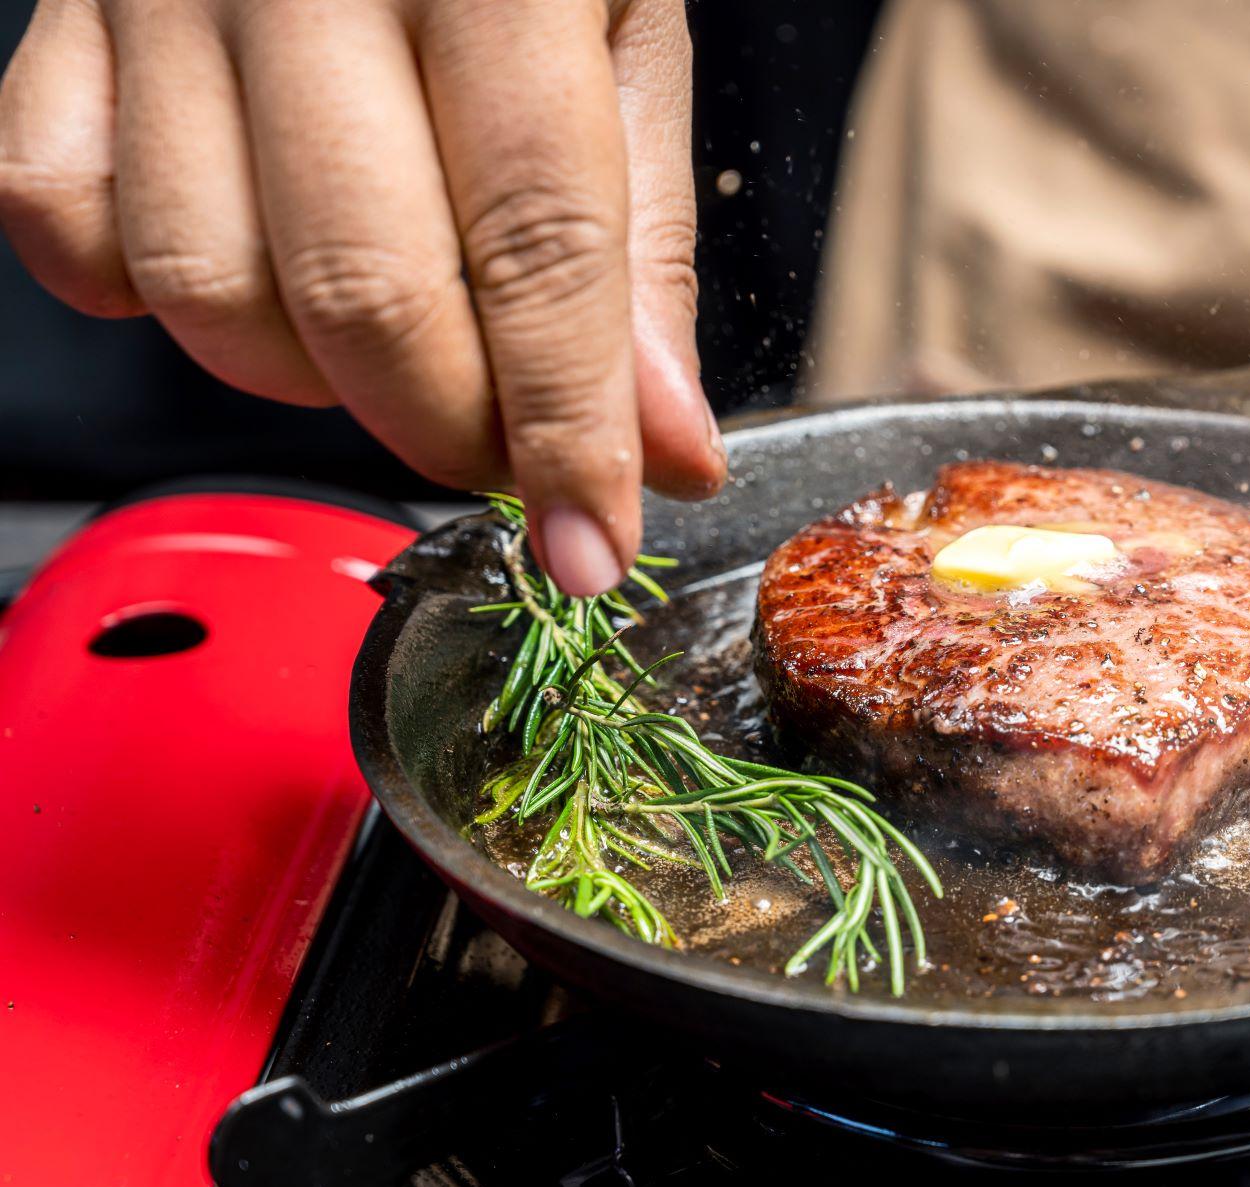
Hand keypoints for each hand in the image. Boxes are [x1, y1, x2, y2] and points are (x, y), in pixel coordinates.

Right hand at [0, 0, 724, 595]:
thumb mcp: (621, 36)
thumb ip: (643, 247)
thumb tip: (664, 449)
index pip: (539, 247)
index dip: (568, 430)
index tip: (591, 549)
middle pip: (366, 298)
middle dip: (453, 432)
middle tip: (512, 448)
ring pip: (208, 293)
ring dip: (316, 383)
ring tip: (397, 331)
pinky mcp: (63, 22)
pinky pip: (65, 227)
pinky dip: (154, 299)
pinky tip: (255, 259)